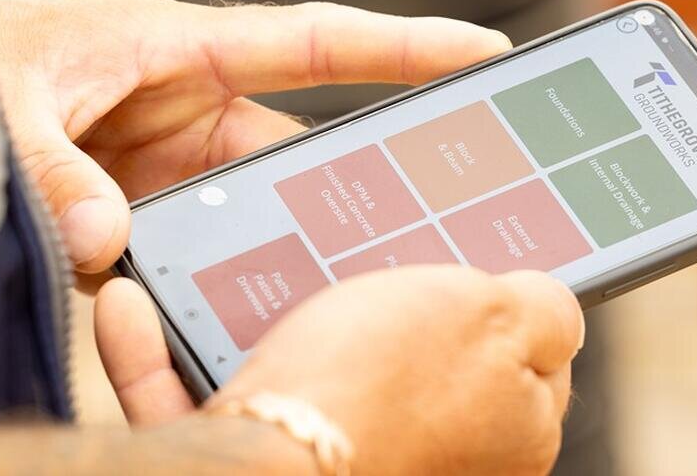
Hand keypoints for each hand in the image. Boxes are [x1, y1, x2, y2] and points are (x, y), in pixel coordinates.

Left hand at [0, 0, 509, 271]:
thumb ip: (55, 168)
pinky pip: (206, 238)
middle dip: (352, 180)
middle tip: (426, 217)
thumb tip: (112, 241)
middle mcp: (192, 100)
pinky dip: (220, 269)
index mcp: (179, 45)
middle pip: (299, 145)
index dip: (404, 46)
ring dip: (273, 243)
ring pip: (256, 203)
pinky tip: (232, 304)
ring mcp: (175, 156)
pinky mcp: (150, 200)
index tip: (484, 50)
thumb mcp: (5, 101)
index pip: (315, 43)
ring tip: (319, 286)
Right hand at [96, 266, 583, 475]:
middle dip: (366, 299)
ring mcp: (334, 463)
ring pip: (291, 369)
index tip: (452, 251)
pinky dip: (164, 353)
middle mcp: (423, 459)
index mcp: (501, 433)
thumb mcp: (498, 320)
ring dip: (247, 312)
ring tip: (231, 258)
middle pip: (405, 358)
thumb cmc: (385, 391)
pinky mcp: (249, 464)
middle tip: (345, 244)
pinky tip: (138, 306)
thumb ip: (547, 311)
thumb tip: (559, 306)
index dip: (489, 297)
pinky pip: (203, 399)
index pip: (517, 358)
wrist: (257, 473)